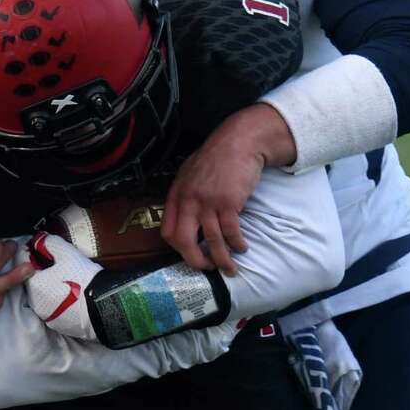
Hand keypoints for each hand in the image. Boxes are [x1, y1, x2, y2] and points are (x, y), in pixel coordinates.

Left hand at [22, 233, 101, 340]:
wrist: (103, 305)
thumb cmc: (83, 278)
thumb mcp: (67, 253)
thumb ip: (49, 243)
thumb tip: (39, 239)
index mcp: (33, 284)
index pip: (25, 265)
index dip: (36, 255)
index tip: (45, 252)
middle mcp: (35, 303)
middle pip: (35, 283)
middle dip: (44, 274)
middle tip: (62, 268)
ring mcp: (47, 316)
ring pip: (45, 298)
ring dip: (52, 290)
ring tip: (70, 283)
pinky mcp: (59, 325)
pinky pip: (55, 310)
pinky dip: (61, 303)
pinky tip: (74, 298)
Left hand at [162, 105, 296, 275]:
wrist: (240, 141)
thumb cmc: (217, 157)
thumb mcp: (191, 173)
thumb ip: (186, 195)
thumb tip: (187, 218)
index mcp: (177, 195)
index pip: (167, 231)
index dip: (177, 249)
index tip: (190, 254)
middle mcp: (188, 201)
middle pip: (184, 242)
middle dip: (196, 262)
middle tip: (207, 268)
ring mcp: (208, 202)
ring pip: (211, 242)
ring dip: (222, 259)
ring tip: (230, 268)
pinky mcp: (228, 203)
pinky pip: (231, 232)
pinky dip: (237, 244)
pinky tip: (241, 247)